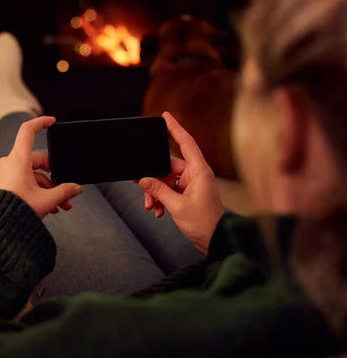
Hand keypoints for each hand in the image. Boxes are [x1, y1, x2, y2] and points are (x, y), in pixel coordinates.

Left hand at [0, 116, 82, 218]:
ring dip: (49, 189)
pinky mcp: (6, 183)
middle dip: (55, 178)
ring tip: (61, 206)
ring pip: (34, 175)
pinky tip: (50, 207)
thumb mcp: (46, 200)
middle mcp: (11, 163)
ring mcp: (7, 173)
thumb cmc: (16, 211)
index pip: (28, 130)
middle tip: (66, 192)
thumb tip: (76, 188)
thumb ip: (64, 191)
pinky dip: (38, 192)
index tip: (52, 122)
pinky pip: (26, 182)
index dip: (41, 122)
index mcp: (19, 159)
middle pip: (39, 160)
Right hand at [139, 112, 223, 253]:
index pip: (186, 143)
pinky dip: (161, 200)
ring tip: (152, 207)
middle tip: (141, 187)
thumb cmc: (205, 223)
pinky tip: (159, 211)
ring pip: (165, 180)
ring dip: (156, 193)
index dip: (175, 128)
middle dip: (153, 180)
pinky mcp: (187, 194)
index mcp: (199, 171)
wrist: (216, 241)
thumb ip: (159, 190)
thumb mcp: (177, 206)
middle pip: (167, 166)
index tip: (165, 116)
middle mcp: (195, 175)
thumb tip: (144, 179)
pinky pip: (168, 190)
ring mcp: (191, 185)